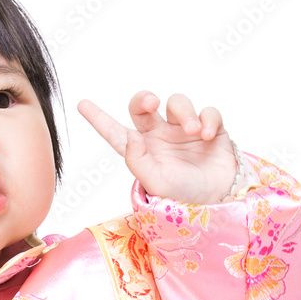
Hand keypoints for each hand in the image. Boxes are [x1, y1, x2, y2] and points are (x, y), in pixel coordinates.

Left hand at [77, 92, 236, 202]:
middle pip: (144, 106)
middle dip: (144, 99)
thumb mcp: (155, 182)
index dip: (99, 118)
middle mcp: (159, 136)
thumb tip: (130, 136)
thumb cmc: (182, 195)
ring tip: (192, 132)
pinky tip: (206, 136)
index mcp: (141, 150)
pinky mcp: (209, 129)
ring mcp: (183, 130)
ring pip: (177, 103)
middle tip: (152, 103)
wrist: (218, 201)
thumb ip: (137, 160)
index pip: (116, 132)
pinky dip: (208, 120)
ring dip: (185, 112)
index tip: (82, 104)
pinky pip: (208, 112)